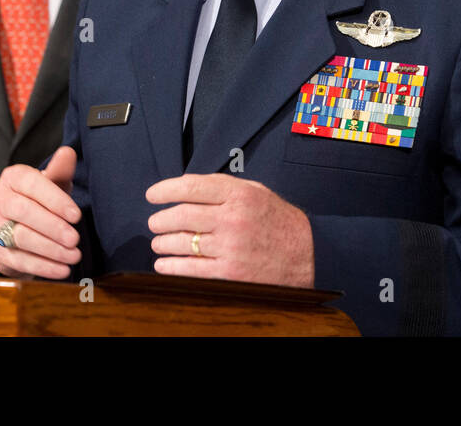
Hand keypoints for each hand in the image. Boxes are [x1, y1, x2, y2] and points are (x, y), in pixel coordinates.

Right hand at [0, 146, 81, 278]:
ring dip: (50, 249)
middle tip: (75, 239)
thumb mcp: (52, 183)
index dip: (54, 199)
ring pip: (20, 237)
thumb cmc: (42, 200)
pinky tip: (62, 270)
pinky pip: (18, 260)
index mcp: (12, 178)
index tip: (77, 215)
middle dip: (52, 226)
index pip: (31, 184)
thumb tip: (68, 152)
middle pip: (21, 211)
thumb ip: (60, 170)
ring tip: (74, 256)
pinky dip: (43, 266)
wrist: (21, 227)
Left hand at [145, 174, 313, 286]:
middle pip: (181, 216)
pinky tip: (164, 264)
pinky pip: (190, 269)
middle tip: (154, 222)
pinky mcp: (230, 273)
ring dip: (162, 243)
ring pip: (181, 243)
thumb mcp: (257, 192)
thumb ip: (224, 188)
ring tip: (158, 243)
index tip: (152, 195)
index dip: (165, 190)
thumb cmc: (278, 222)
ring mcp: (230, 248)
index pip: (191, 186)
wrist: (308, 255)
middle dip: (160, 220)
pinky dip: (170, 267)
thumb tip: (186, 187)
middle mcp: (233, 219)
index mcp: (239, 195)